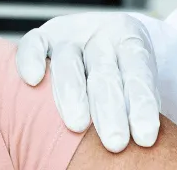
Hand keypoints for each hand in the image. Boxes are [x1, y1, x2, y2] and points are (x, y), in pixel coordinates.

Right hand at [15, 12, 159, 152]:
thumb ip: (135, 103)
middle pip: (104, 72)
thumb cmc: (121, 74)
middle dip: (110, 109)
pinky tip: (33, 79)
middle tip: (115, 142)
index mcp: (130, 40)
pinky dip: (31, 58)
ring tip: (78, 125)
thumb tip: (141, 142)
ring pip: (69, 62)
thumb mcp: (135, 82)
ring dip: (73, 95)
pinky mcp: (44, 35)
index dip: (141, 104)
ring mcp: (70, 34)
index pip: (138, 72)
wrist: (99, 37)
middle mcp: (100, 36)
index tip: (145, 137)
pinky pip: (34, 43)